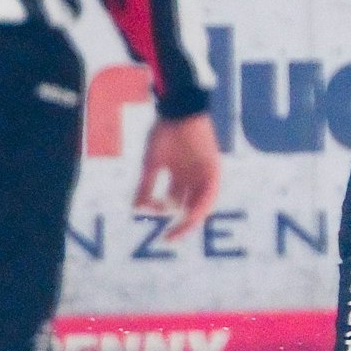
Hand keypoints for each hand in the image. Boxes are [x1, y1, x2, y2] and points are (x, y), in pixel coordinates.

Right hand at [135, 113, 220, 240]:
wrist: (175, 112)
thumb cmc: (163, 134)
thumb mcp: (151, 165)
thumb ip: (145, 187)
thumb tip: (136, 210)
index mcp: (180, 177)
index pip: (176, 204)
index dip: (169, 220)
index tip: (160, 235)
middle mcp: (194, 178)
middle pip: (191, 208)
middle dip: (181, 226)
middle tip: (169, 238)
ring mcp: (205, 174)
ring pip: (203, 204)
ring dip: (191, 218)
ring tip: (179, 229)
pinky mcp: (213, 168)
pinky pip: (211, 192)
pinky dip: (201, 204)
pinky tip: (191, 215)